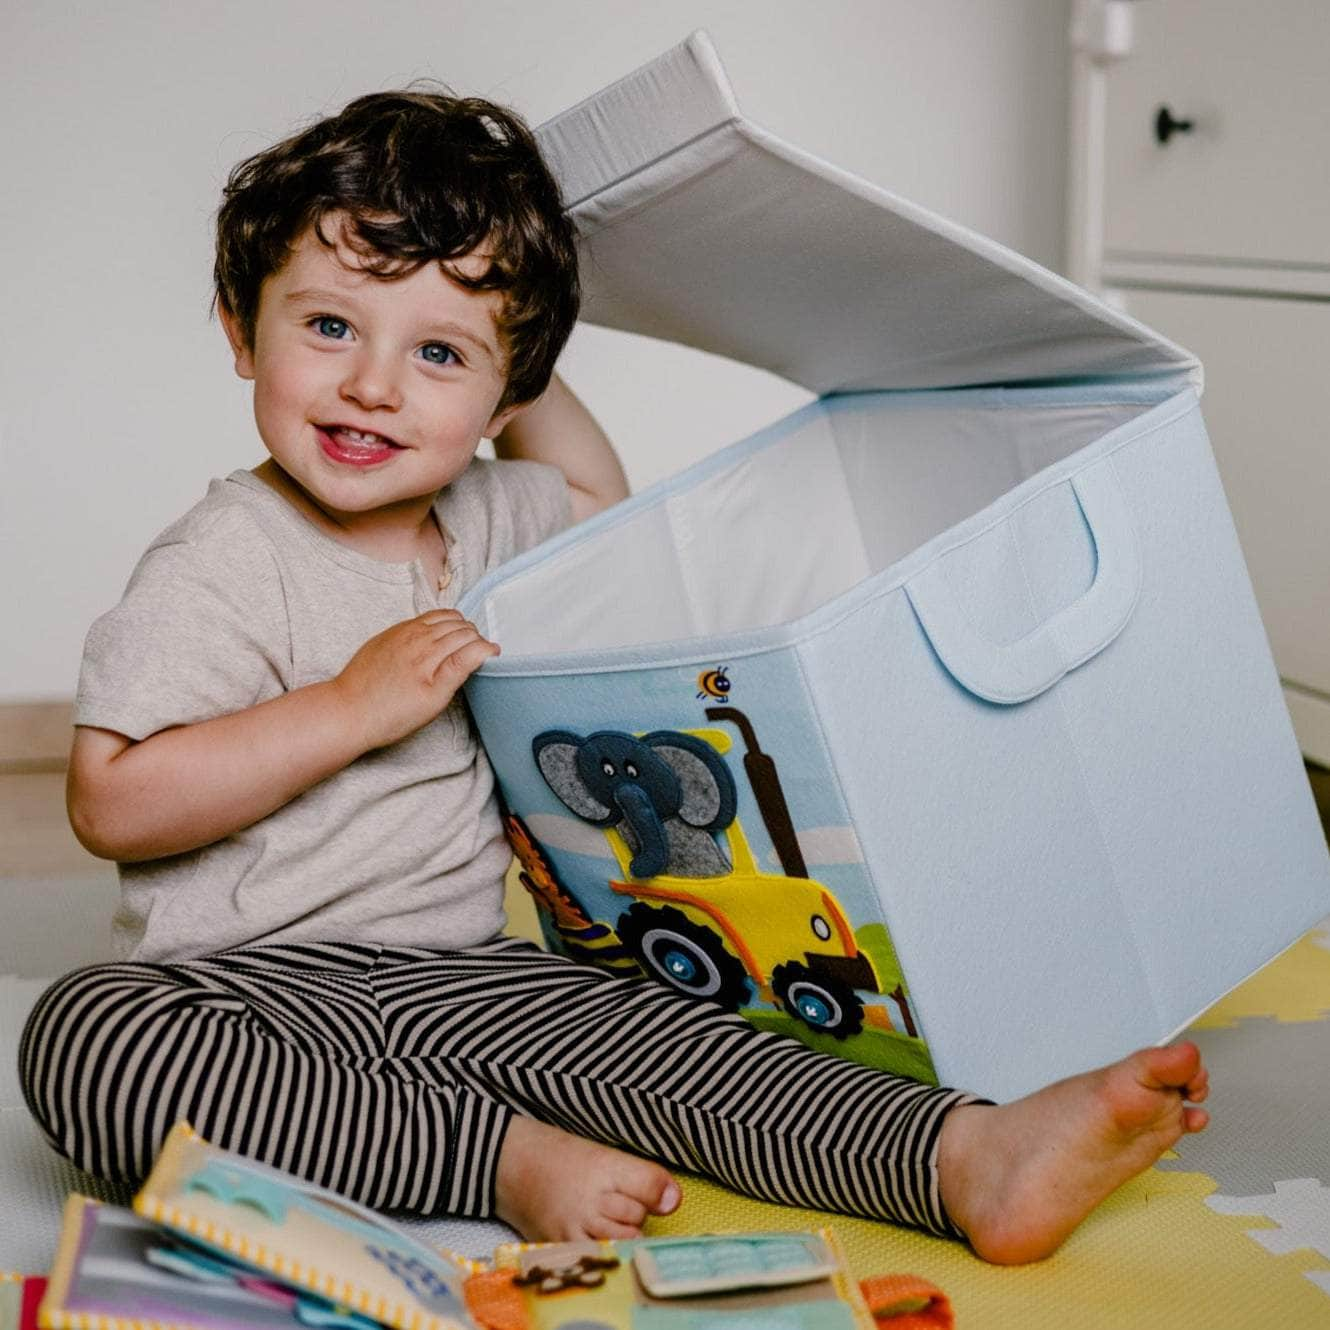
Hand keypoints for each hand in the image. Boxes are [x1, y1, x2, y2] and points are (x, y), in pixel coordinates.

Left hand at [332, 610, 498, 751]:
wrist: (348, 711)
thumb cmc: (391, 714)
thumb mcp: (433, 700)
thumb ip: (459, 668)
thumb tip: (483, 649)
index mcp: (431, 652)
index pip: (471, 639)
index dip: (486, 648)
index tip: (492, 657)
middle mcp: (418, 635)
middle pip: (459, 625)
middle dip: (475, 636)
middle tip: (479, 653)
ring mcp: (402, 631)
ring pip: (442, 617)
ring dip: (458, 626)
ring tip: (463, 643)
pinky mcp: (390, 633)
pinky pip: (423, 618)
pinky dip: (439, 622)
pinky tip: (439, 637)